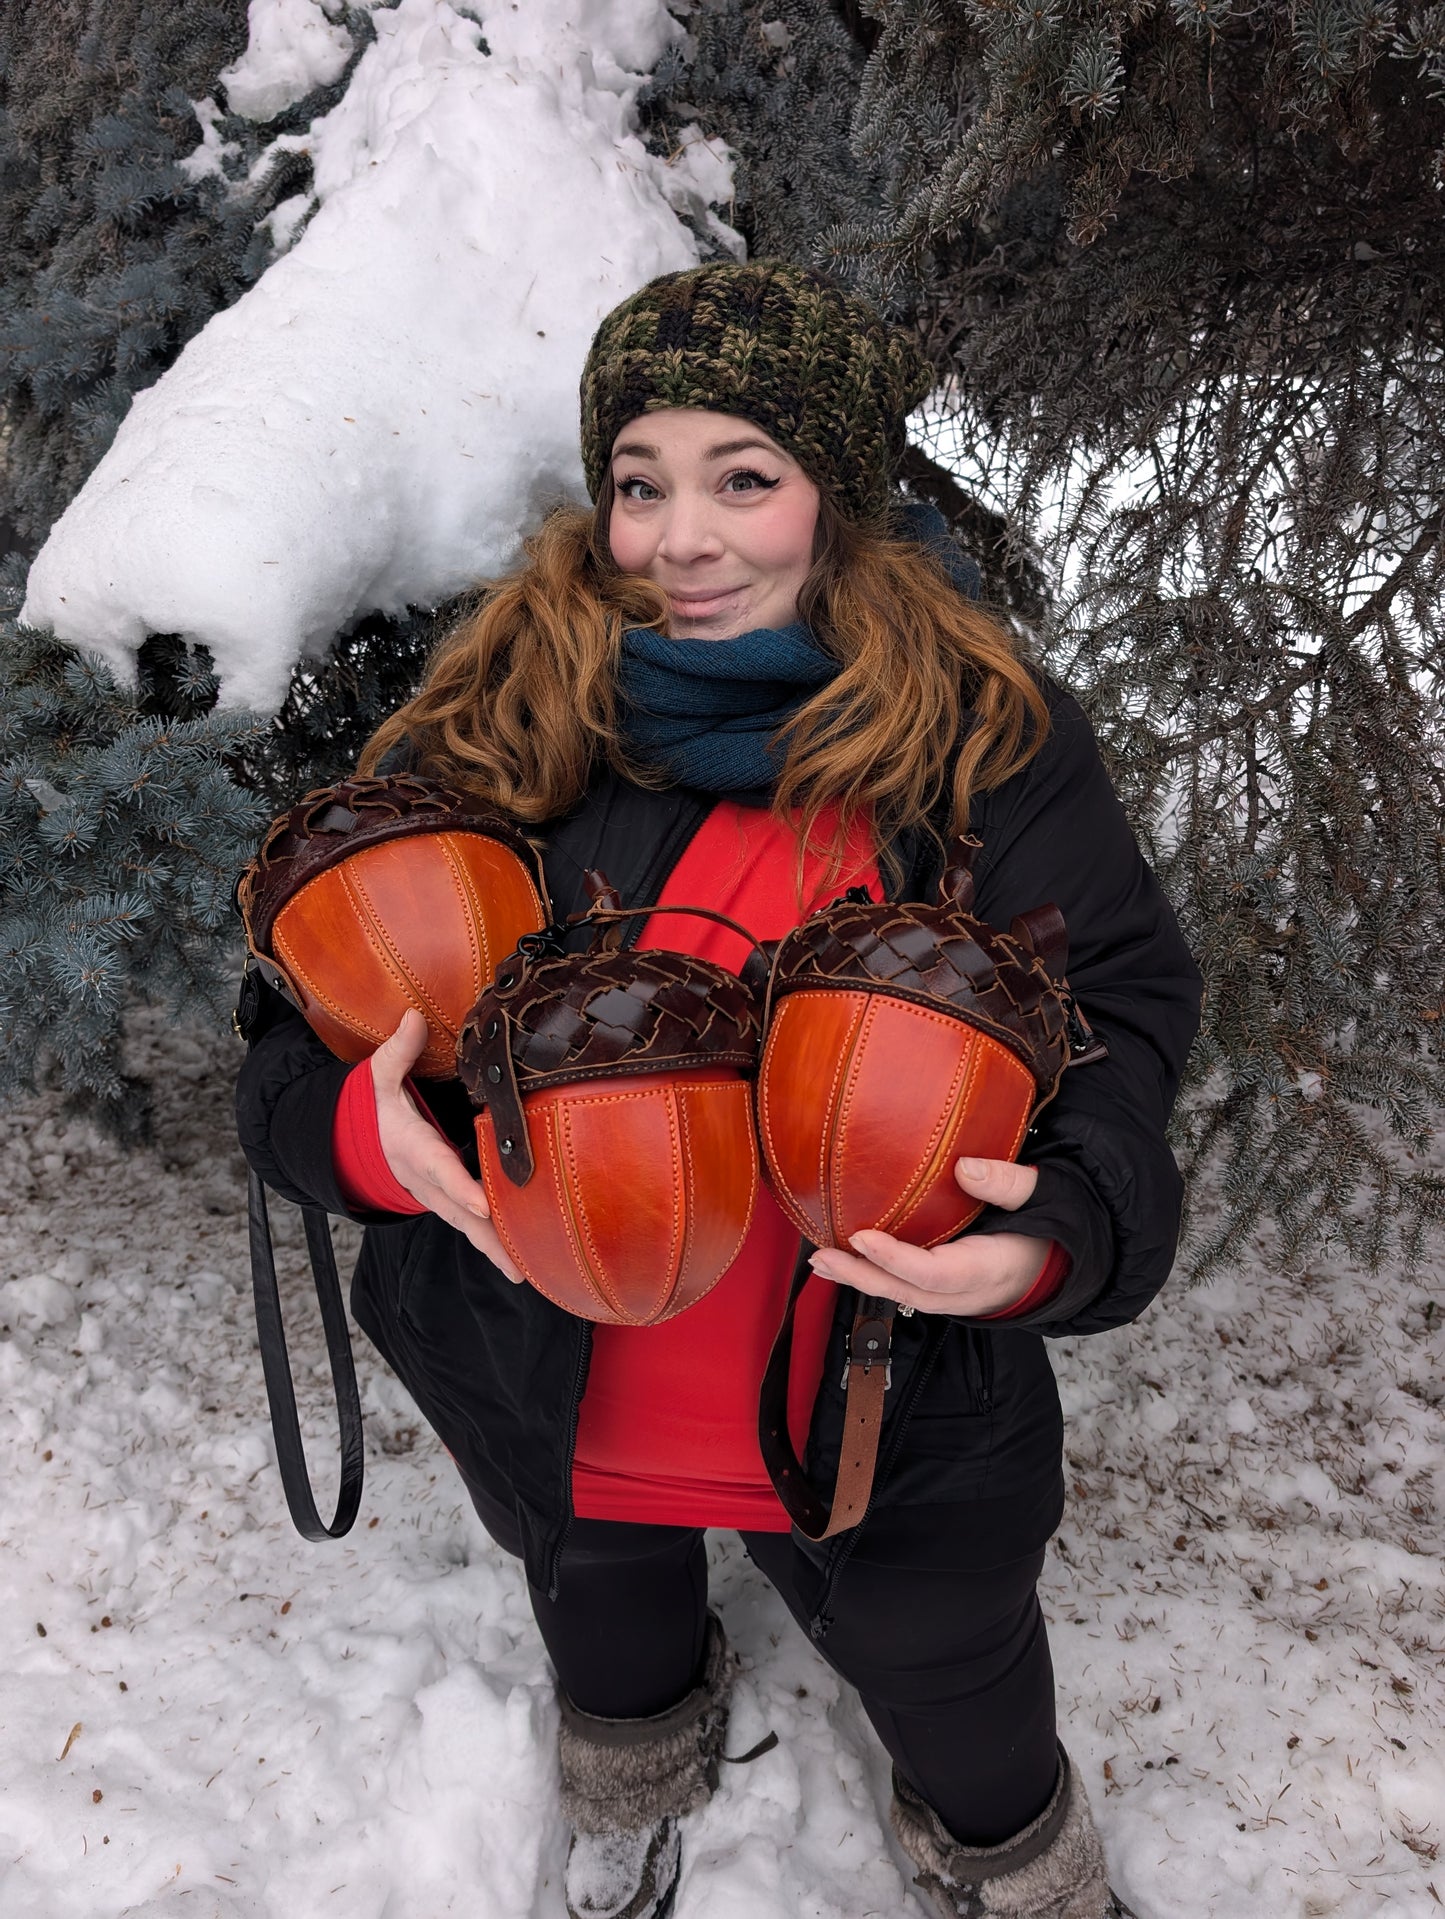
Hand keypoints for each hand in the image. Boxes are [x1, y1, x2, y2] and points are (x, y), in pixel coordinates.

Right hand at [370, 1010, 523, 1283]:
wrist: (360, 1146)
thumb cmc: (380, 1109)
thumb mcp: (379, 1078)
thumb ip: (397, 1052)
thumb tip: (413, 1017)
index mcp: (413, 1148)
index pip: (438, 1168)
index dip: (459, 1187)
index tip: (482, 1204)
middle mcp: (426, 1180)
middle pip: (459, 1211)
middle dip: (486, 1234)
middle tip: (516, 1259)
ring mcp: (438, 1198)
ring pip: (468, 1228)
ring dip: (494, 1249)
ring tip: (525, 1271)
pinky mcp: (450, 1205)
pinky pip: (473, 1229)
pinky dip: (495, 1247)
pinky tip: (523, 1263)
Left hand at [807, 1156, 1046, 1316]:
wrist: (1059, 1261)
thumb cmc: (1047, 1225)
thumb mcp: (1042, 1197)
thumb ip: (1007, 1183)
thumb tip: (964, 1168)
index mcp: (987, 1268)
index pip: (934, 1273)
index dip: (895, 1258)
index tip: (860, 1235)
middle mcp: (965, 1292)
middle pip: (907, 1291)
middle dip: (862, 1276)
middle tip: (821, 1256)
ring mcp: (953, 1298)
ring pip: (901, 1295)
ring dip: (859, 1279)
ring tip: (820, 1261)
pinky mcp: (943, 1292)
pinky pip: (904, 1288)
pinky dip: (873, 1276)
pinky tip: (842, 1262)